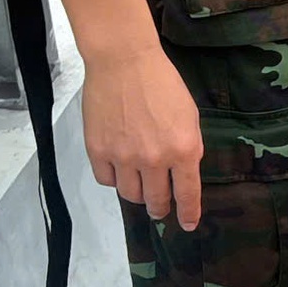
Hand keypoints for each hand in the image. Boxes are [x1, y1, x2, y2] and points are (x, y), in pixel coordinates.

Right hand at [82, 45, 204, 228]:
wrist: (123, 62)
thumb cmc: (162, 83)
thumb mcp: (189, 116)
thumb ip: (187, 148)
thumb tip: (182, 174)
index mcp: (184, 150)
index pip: (187, 194)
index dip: (188, 213)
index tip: (186, 224)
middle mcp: (155, 160)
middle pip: (155, 201)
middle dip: (159, 209)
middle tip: (159, 209)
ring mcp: (124, 158)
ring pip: (130, 194)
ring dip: (137, 194)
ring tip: (139, 185)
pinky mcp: (98, 151)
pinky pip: (106, 180)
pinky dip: (114, 178)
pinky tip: (118, 168)